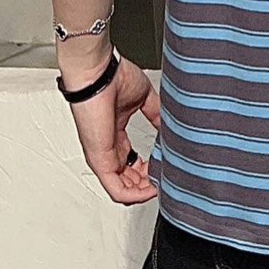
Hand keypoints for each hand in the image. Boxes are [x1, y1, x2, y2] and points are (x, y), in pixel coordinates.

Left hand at [66, 53, 161, 204]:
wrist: (99, 73)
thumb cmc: (113, 77)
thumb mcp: (143, 98)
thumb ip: (156, 114)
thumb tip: (169, 126)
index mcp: (116, 133)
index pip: (132, 163)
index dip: (150, 168)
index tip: (164, 165)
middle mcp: (107, 147)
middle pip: (128, 179)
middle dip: (148, 182)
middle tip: (164, 178)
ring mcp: (101, 156)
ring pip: (123, 188)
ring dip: (143, 192)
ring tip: (160, 186)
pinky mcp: (99, 160)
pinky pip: (116, 189)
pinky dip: (135, 195)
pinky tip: (150, 190)